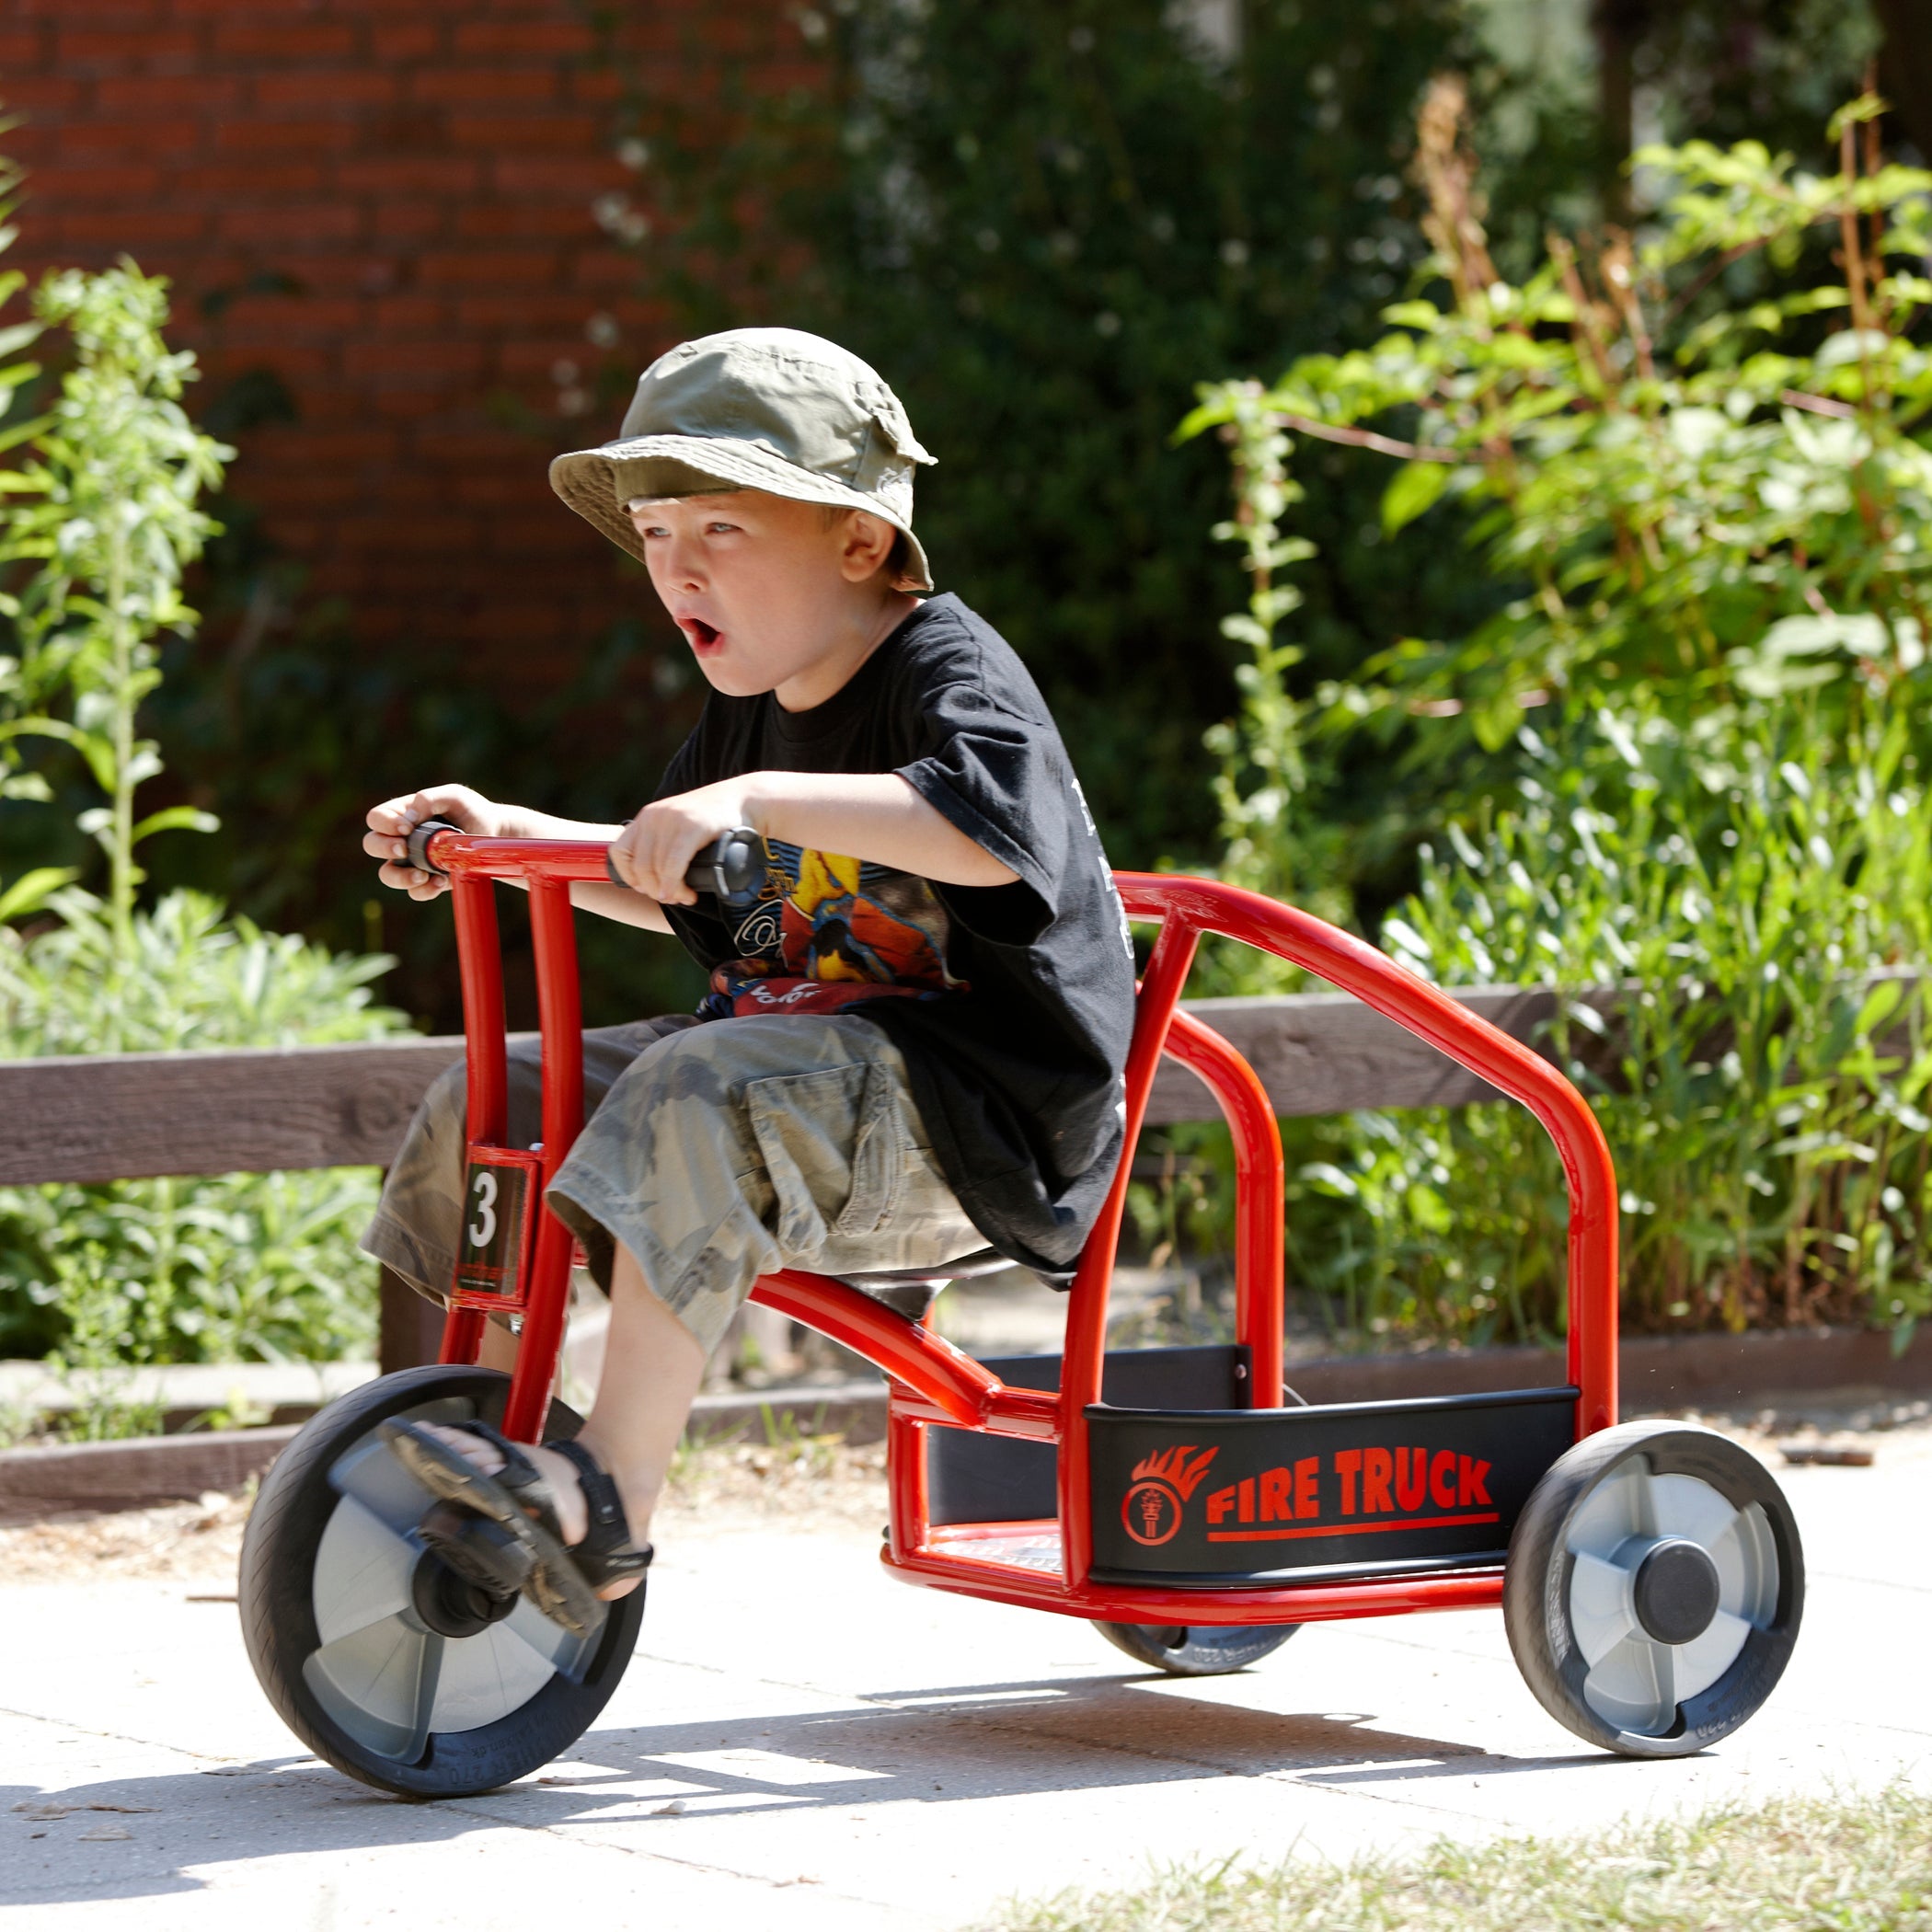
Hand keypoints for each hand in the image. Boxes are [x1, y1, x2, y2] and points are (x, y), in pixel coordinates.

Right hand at [363, 785, 504, 900]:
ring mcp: (412, 861)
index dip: (385, 824)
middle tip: (403, 849)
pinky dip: (424, 890)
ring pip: (387, 874)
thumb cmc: (470, 810)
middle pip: (371, 845)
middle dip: (383, 848)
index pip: (377, 818)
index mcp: (402, 814)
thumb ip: (430, 799)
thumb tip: (408, 817)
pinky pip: (415, 892)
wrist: (494, 834)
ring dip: (400, 877)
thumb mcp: (454, 796)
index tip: (407, 828)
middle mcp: (401, 839)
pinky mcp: (428, 880)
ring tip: (421, 875)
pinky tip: (440, 881)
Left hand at [607, 778, 756, 905]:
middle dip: (653, 891)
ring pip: (656, 869)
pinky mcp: (692, 827)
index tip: (648, 889)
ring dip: (670, 891)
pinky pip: (673, 864)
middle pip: (639, 867)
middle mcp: (654, 816)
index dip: (629, 877)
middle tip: (673, 898)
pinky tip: (685, 892)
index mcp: (646, 817)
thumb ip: (663, 843)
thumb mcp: (679, 825)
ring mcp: (672, 820)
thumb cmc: (713, 820)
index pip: (619, 853)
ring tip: (686, 896)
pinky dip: (675, 884)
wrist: (744, 799)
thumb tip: (649, 879)